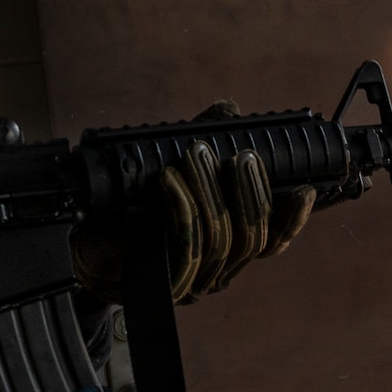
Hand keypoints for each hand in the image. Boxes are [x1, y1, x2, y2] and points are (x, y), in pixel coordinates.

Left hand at [72, 99, 317, 304]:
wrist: (85, 245)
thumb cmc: (131, 212)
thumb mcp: (175, 169)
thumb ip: (205, 142)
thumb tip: (229, 109)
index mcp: (227, 250)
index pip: (273, 242)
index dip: (292, 219)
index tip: (306, 188)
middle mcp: (217, 271)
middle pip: (252, 238)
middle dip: (250, 192)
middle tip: (242, 156)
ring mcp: (192, 281)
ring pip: (220, 238)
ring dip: (211, 191)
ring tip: (197, 155)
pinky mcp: (162, 282)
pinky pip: (183, 243)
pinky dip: (181, 206)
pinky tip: (170, 180)